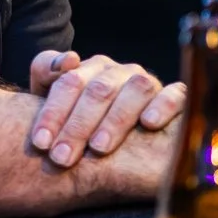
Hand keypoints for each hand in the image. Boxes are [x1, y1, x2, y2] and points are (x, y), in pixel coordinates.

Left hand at [26, 51, 183, 167]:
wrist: (116, 141)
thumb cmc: (78, 121)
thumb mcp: (52, 98)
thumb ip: (46, 72)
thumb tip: (69, 59)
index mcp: (89, 70)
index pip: (68, 82)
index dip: (52, 112)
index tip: (40, 143)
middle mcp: (120, 72)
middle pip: (99, 90)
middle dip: (77, 125)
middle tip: (62, 157)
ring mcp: (148, 83)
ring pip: (136, 89)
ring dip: (116, 119)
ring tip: (98, 148)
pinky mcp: (177, 98)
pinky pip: (176, 95)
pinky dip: (163, 105)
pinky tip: (148, 123)